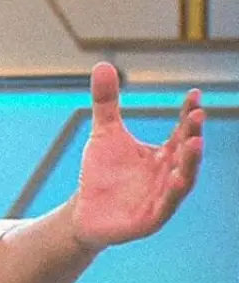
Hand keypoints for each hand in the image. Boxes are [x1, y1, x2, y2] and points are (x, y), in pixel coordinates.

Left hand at [70, 62, 204, 250]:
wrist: (84, 212)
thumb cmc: (102, 173)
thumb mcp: (104, 133)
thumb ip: (107, 101)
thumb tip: (103, 63)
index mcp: (163, 155)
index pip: (181, 131)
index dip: (188, 114)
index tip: (195, 94)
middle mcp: (168, 174)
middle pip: (185, 154)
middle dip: (192, 135)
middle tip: (197, 115)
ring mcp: (162, 198)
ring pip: (182, 180)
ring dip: (190, 163)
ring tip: (196, 143)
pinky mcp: (150, 219)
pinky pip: (165, 206)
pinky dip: (173, 193)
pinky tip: (177, 179)